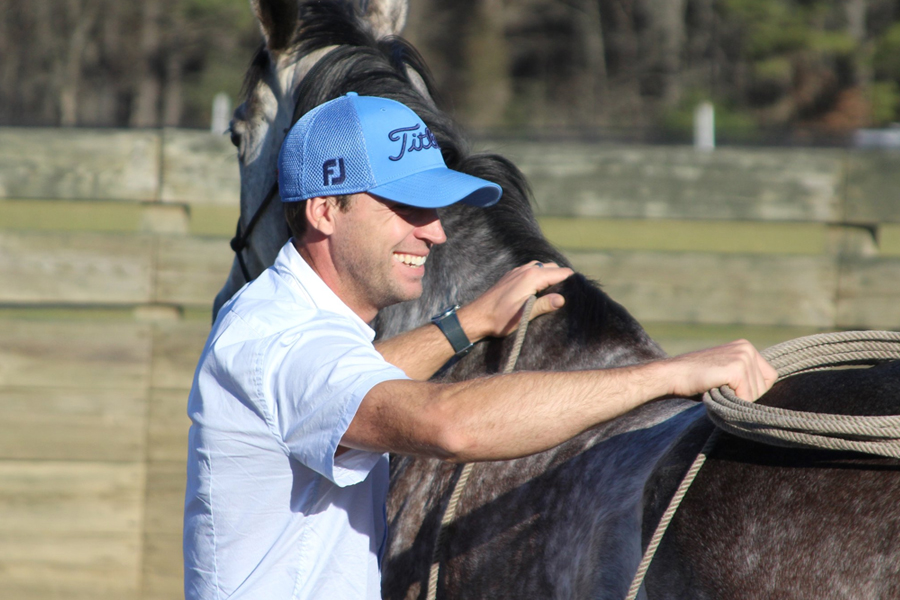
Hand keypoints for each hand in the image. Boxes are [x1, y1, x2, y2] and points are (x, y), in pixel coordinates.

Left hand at [457, 261, 573, 339]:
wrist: (476, 317)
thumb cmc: (499, 319)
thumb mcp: (523, 315)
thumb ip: (543, 305)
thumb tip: (562, 299)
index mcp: (531, 277)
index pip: (561, 273)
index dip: (571, 282)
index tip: (579, 292)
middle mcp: (525, 269)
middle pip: (553, 267)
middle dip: (562, 278)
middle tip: (569, 294)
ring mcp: (517, 271)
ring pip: (541, 267)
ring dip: (550, 276)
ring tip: (555, 292)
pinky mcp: (511, 276)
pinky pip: (531, 269)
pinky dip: (539, 276)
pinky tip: (539, 290)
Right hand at [663, 339, 777, 401]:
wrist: (673, 374)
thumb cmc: (695, 378)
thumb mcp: (724, 370)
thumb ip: (743, 376)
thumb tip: (762, 395)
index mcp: (745, 347)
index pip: (769, 376)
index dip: (753, 389)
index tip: (733, 389)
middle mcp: (747, 348)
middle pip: (764, 386)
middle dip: (746, 395)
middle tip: (722, 389)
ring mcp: (743, 357)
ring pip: (756, 393)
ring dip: (738, 399)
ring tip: (718, 389)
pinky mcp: (736, 368)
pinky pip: (747, 397)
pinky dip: (733, 402)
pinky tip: (717, 392)